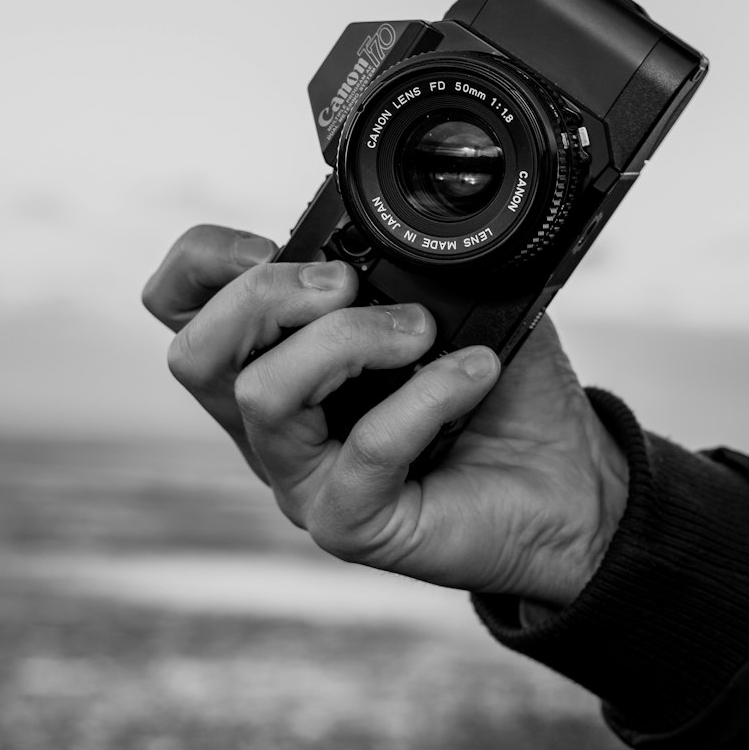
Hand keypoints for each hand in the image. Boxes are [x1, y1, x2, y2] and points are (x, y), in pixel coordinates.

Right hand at [143, 224, 628, 606]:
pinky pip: (364, 450)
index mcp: (281, 361)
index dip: (202, 262)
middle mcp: (274, 424)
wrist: (568, 482)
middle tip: (343, 285)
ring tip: (420, 332)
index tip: (270, 242)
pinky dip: (425, 395)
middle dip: (263, 296)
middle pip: (195, 354)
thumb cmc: (502, 396)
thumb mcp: (451, 304)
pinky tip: (476, 373)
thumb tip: (395, 226)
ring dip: (346, 339)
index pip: (181, 310)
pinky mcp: (350, 524)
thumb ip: (405, 265)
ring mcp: (304, 479)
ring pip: (262, 395)